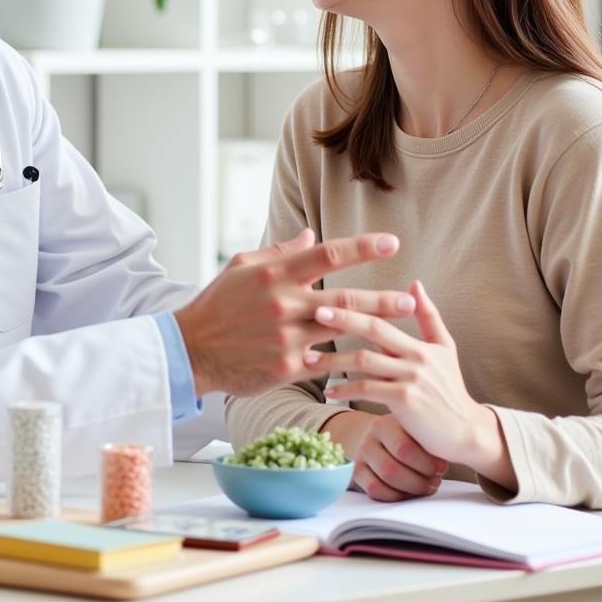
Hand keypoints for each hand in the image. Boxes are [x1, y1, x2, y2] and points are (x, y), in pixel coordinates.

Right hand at [175, 229, 413, 397]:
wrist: (191, 350)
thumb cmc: (217, 304)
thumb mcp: (241, 266)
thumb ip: (279, 252)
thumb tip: (311, 235)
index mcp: (275, 274)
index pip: (327, 255)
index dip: (362, 248)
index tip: (391, 243)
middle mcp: (284, 304)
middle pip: (345, 298)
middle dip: (382, 298)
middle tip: (410, 298)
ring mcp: (286, 337)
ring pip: (341, 331)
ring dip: (373, 329)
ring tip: (400, 331)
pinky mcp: (287, 367)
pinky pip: (325, 361)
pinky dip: (343, 359)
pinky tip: (365, 362)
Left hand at [305, 281, 515, 487]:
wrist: (466, 433)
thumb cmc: (450, 389)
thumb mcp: (445, 349)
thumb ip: (429, 317)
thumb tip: (415, 284)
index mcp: (421, 344)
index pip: (383, 318)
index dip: (355, 308)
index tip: (327, 299)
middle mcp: (417, 358)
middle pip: (374, 331)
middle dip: (342, 320)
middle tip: (315, 314)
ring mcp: (411, 379)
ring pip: (365, 362)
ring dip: (334, 360)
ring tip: (309, 358)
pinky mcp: (405, 401)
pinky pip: (367, 390)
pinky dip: (345, 389)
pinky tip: (328, 390)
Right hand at [341, 413, 447, 502]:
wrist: (387, 435)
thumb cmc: (414, 436)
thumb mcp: (421, 430)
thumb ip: (432, 438)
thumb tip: (454, 452)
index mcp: (388, 421)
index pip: (405, 449)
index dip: (427, 465)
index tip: (442, 468)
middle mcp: (371, 434)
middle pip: (393, 468)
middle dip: (420, 481)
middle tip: (435, 481)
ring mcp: (362, 451)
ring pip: (385, 479)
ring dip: (411, 489)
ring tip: (426, 486)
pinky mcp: (357, 469)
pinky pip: (374, 489)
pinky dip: (396, 496)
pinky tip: (408, 492)